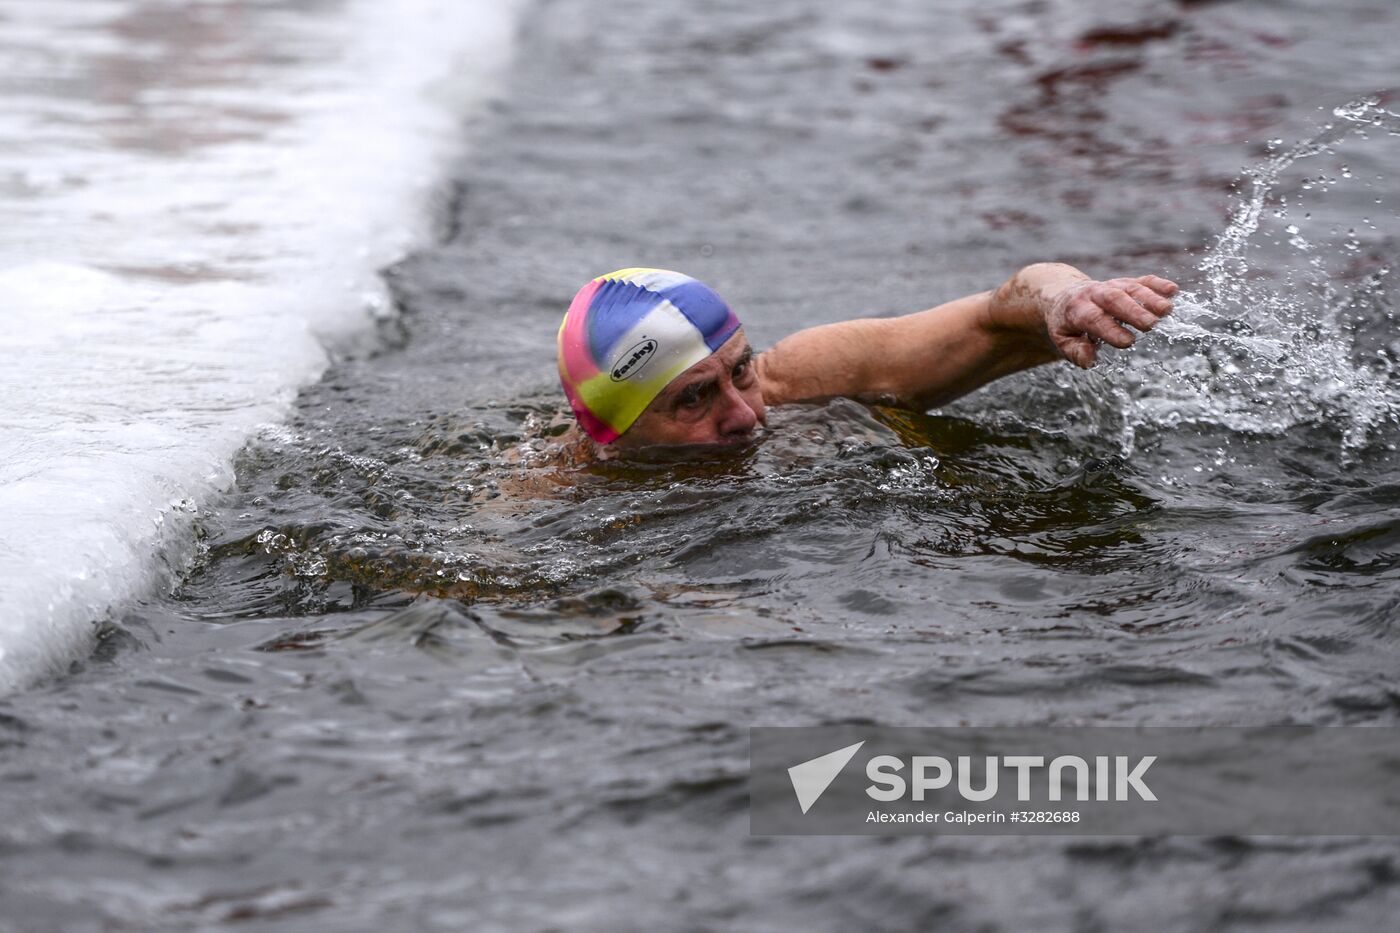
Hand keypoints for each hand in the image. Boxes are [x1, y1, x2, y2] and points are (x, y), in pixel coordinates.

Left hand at [1045, 275, 1177, 367]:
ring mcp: (1112, 285)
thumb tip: (1090, 359)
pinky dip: (1158, 284)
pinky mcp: (1126, 282)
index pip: (1093, 318)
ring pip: (1131, 288)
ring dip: (1151, 298)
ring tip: (1167, 311)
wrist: (1064, 296)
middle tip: (1151, 325)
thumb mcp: (1062, 340)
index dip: (1110, 329)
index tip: (1128, 342)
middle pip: (1115, 299)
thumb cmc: (1066, 324)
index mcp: (1077, 309)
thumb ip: (1075, 351)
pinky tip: (1173, 291)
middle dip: (1134, 311)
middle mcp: (1095, 294)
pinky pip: (1142, 280)